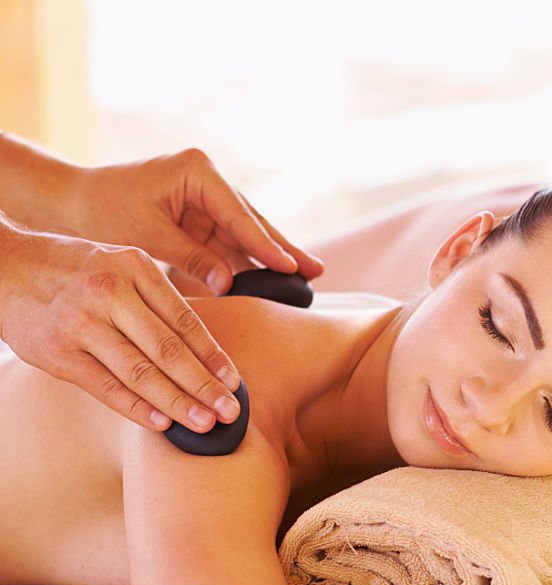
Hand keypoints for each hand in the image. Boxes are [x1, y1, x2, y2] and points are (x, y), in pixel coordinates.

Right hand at [0, 223, 240, 431]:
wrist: (3, 266)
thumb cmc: (74, 270)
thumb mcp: (119, 264)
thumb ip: (155, 300)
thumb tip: (203, 352)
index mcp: (134, 268)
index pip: (185, 320)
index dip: (213, 355)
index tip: (235, 382)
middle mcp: (109, 293)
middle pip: (168, 350)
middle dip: (204, 386)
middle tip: (232, 412)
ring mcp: (81, 324)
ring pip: (140, 373)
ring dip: (177, 403)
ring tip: (205, 424)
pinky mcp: (57, 353)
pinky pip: (106, 387)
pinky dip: (137, 408)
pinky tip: (162, 423)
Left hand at [68, 148, 323, 293]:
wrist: (72, 202)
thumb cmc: (102, 211)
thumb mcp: (147, 235)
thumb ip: (191, 257)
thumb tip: (230, 284)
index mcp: (196, 171)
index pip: (238, 214)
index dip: (266, 244)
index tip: (290, 267)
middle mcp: (207, 180)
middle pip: (253, 221)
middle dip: (282, 248)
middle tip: (316, 271)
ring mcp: (206, 199)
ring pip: (246, 234)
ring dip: (271, 257)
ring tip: (306, 277)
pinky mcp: (201, 217)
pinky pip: (230, 243)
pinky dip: (248, 262)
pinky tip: (274, 278)